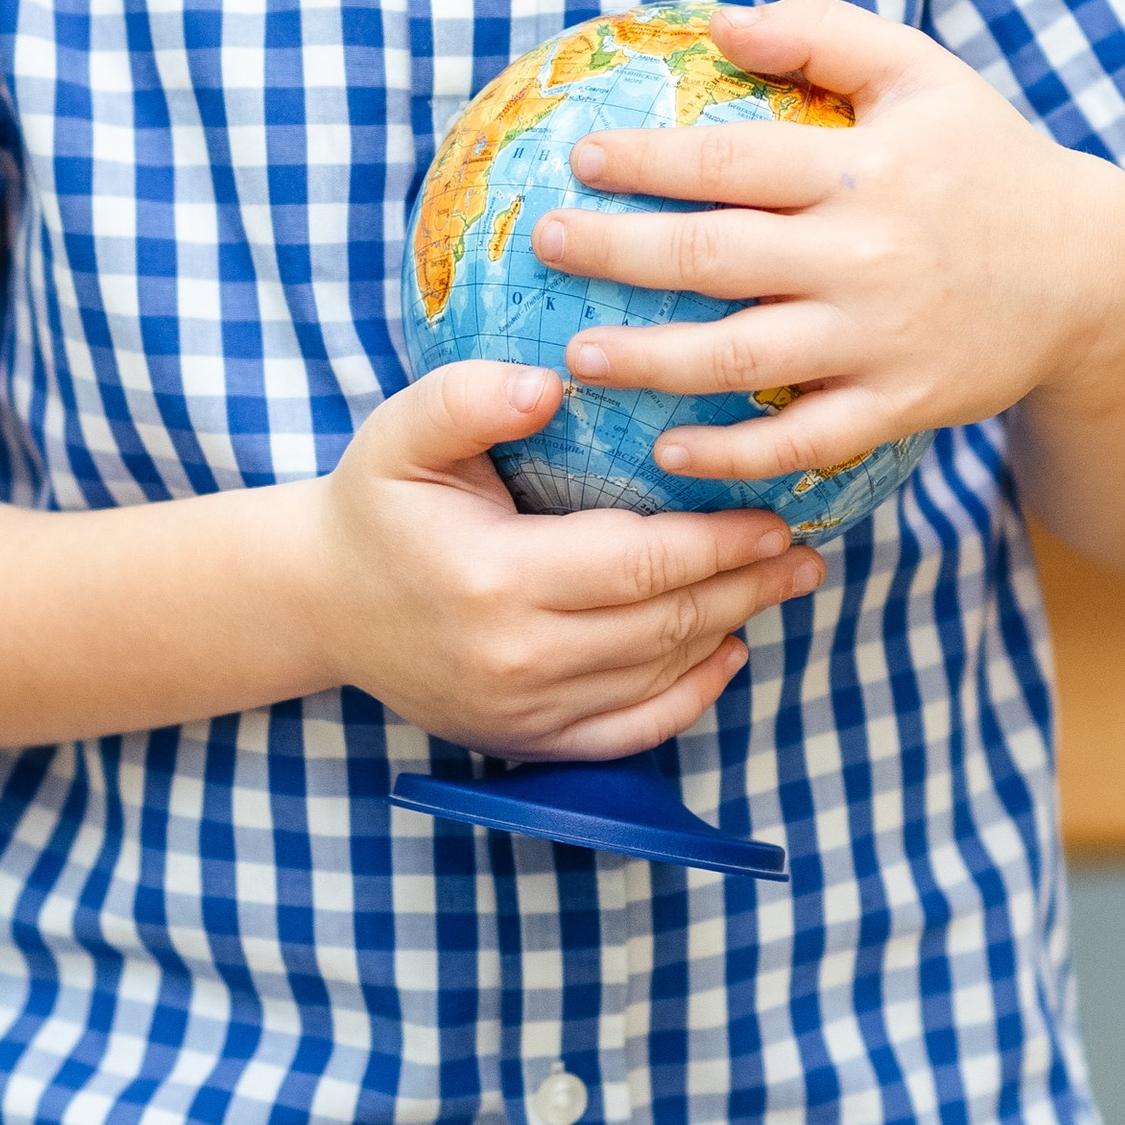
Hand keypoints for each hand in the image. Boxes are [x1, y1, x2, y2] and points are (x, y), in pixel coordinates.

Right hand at [304, 361, 821, 760]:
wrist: (321, 601)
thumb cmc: (375, 505)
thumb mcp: (402, 434)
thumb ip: (470, 398)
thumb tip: (550, 384)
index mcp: (494, 579)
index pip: (640, 565)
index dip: (718, 543)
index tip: (773, 514)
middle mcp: (514, 659)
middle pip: (664, 625)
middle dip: (745, 586)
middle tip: (803, 550)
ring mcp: (522, 710)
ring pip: (658, 676)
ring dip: (729, 630)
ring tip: (781, 585)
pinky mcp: (526, 740)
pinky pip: (630, 731)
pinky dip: (689, 697)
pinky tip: (726, 654)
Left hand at [528, 0, 1124, 490]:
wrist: (1091, 273)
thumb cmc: (986, 159)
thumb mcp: (921, 71)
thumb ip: (822, 33)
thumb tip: (721, 20)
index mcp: (860, 169)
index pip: (728, 162)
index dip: (646, 161)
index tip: (579, 158)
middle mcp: (864, 256)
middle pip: (714, 259)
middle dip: (617, 253)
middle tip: (546, 245)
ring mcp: (880, 339)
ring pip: (743, 360)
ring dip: (652, 361)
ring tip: (577, 356)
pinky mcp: (900, 406)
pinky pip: (802, 441)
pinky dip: (732, 454)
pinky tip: (665, 450)